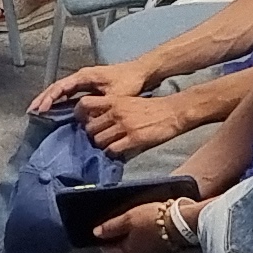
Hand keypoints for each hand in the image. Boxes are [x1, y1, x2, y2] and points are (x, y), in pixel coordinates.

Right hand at [35, 60, 154, 115]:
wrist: (142, 72)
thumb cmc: (129, 81)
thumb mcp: (114, 95)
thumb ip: (98, 104)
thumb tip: (83, 116)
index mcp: (84, 76)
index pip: (60, 86)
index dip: (49, 98)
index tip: (40, 109)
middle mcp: (81, 77)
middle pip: (57, 88)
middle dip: (43, 99)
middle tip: (31, 112)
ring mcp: (85, 82)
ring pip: (62, 91)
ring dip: (50, 101)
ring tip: (39, 113)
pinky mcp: (89, 88)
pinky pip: (70, 95)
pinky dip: (61, 102)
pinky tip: (57, 112)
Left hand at [75, 89, 193, 157]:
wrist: (172, 112)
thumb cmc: (150, 107)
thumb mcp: (127, 101)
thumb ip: (112, 107)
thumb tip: (96, 119)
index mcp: (114, 100)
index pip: (85, 104)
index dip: (80, 115)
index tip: (83, 122)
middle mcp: (116, 112)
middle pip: (90, 128)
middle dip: (92, 135)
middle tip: (99, 137)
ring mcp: (124, 126)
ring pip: (99, 140)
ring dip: (102, 145)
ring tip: (108, 144)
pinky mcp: (134, 139)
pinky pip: (112, 149)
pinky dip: (112, 152)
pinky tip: (117, 150)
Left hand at [93, 198, 190, 252]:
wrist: (180, 223)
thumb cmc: (154, 218)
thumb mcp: (129, 218)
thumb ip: (112, 227)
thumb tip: (95, 233)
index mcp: (128, 248)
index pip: (111, 252)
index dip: (104, 248)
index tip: (100, 244)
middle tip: (107, 252)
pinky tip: (139, 252)